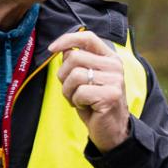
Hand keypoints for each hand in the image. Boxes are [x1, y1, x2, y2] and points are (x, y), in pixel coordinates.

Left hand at [50, 31, 130, 151]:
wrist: (111, 130)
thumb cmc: (94, 103)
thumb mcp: (85, 79)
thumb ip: (77, 62)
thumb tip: (63, 49)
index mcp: (109, 58)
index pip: (87, 37)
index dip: (66, 39)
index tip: (51, 49)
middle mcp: (115, 66)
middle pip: (75, 57)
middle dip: (64, 75)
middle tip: (71, 90)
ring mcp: (115, 80)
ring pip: (75, 75)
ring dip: (69, 91)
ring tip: (79, 100)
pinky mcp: (111, 95)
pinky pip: (80, 92)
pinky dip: (77, 102)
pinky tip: (86, 107)